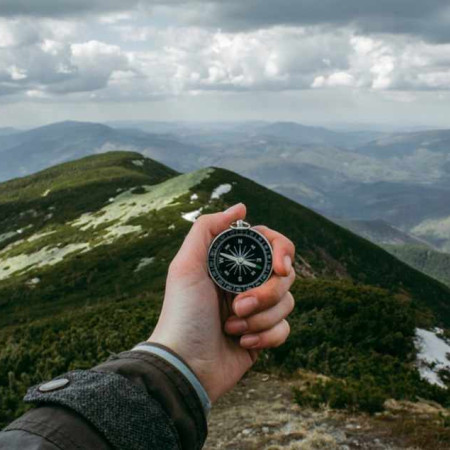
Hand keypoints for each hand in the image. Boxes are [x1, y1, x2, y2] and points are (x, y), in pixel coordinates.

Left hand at [148, 203, 295, 401]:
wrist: (185, 364)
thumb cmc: (183, 313)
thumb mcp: (186, 265)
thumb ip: (208, 228)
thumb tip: (242, 207)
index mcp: (232, 264)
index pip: (271, 245)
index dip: (282, 252)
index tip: (280, 268)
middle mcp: (247, 283)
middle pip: (285, 276)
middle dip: (265, 293)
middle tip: (238, 306)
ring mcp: (257, 310)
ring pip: (288, 303)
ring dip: (260, 318)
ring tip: (232, 327)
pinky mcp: (263, 335)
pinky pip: (285, 329)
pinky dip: (266, 337)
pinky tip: (242, 343)